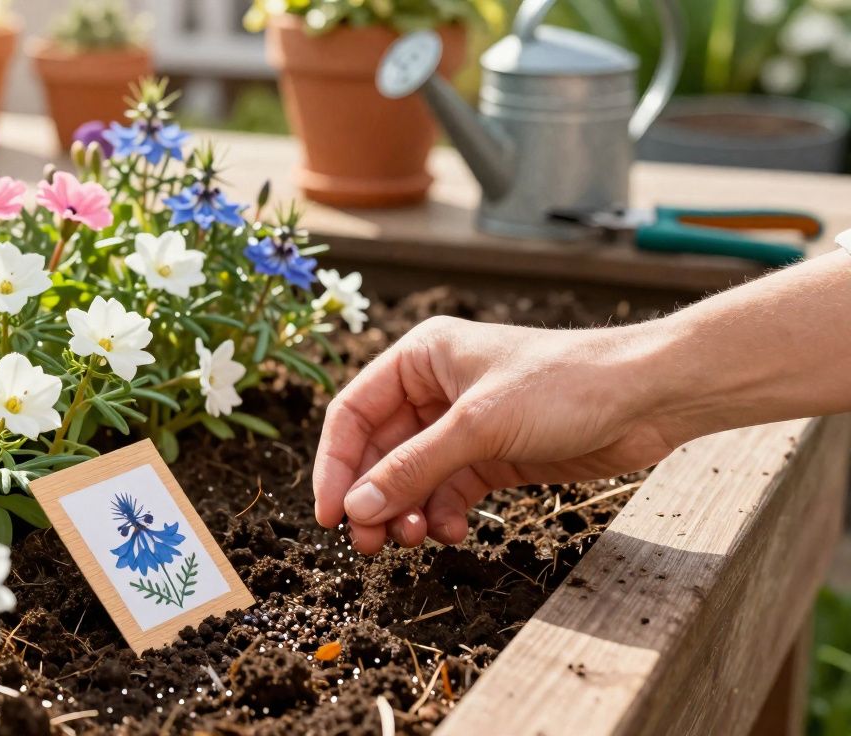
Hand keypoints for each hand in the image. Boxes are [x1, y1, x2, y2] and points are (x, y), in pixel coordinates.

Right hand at [313, 316, 681, 553]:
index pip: (353, 413)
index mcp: (420, 358)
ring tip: (409, 539)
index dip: (336, 465)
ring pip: (411, 476)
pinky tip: (450, 531)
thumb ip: (414, 468)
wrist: (649, 397)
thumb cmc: (566, 385)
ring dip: (405, 510)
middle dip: (372, 495)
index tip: (330, 513)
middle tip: (369, 541)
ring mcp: (464, 425)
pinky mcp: (493, 455)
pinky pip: (447, 490)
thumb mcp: (479, 426)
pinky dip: (441, 514)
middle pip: (379, 451)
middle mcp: (435, 388)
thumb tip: (358, 507)